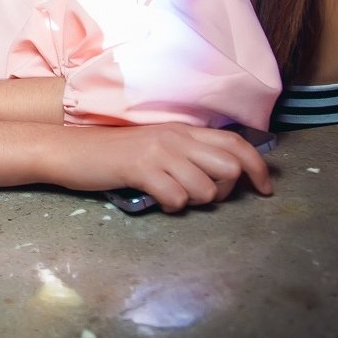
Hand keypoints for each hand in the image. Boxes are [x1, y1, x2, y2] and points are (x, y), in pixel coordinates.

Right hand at [52, 123, 272, 212]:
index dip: (259, 169)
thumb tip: (224, 173)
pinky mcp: (141, 169)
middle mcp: (176, 137)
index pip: (237, 144)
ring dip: (196, 201)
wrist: (73, 150)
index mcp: (183, 130)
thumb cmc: (115, 153)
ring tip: (174, 196)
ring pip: (207, 188)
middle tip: (206, 196)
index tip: (265, 190)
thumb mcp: (158, 146)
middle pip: (230, 167)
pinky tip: (157, 199)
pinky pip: (177, 198)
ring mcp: (159, 152)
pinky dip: (172, 206)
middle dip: (227, 190)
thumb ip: (188, 153)